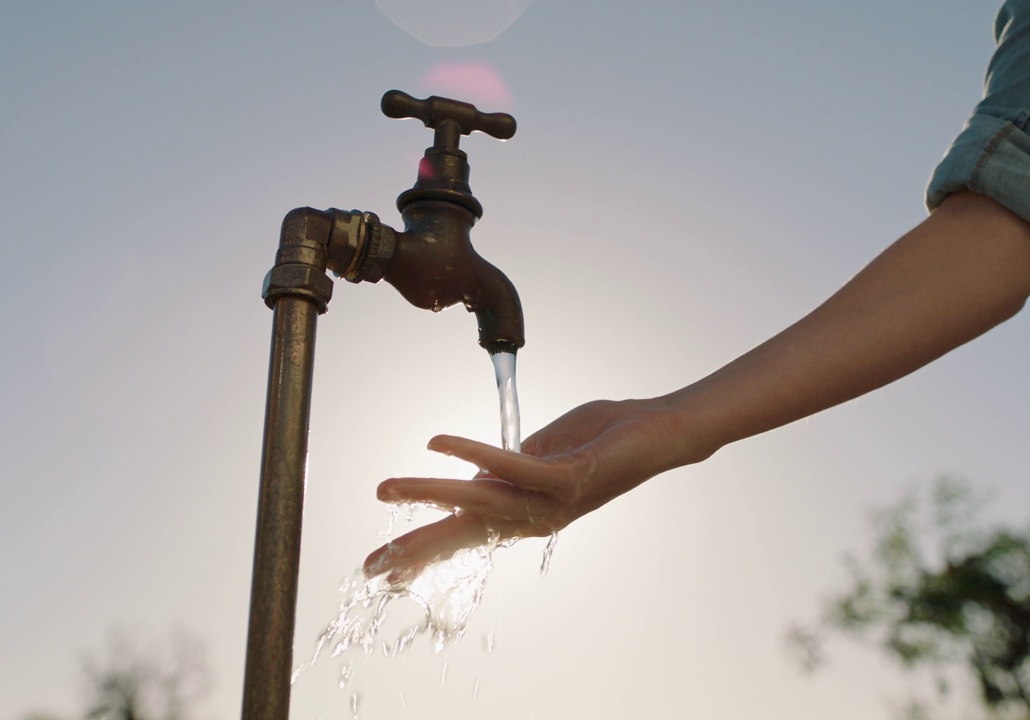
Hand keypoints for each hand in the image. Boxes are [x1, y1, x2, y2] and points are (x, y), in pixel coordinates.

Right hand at [363, 397, 703, 579]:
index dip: (424, 549)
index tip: (387, 570)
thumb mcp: (544, 451)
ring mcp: (549, 500)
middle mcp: (533, 515)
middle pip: (463, 534)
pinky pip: (511, 465)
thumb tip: (476, 467)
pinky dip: (472, 452)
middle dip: (414, 550)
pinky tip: (437, 443)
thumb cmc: (603, 437)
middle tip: (371, 566)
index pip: (465, 534)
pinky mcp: (565, 476)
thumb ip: (510, 464)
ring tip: (386, 488)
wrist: (658, 433)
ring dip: (428, 493)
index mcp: (525, 511)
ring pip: (478, 500)